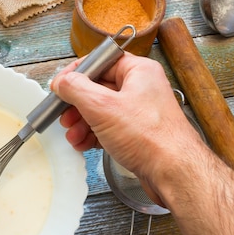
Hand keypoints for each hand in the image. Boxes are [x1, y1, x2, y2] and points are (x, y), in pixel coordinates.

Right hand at [51, 53, 206, 204]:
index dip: (77, 73)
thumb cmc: (150, 138)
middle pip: (98, 88)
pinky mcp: (138, 134)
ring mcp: (140, 112)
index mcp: (138, 71)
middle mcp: (141, 88)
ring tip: (73, 136)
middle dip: (77, 105)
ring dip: (82, 123)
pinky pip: (109, 128)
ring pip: (102, 111)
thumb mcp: (102, 107)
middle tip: (63, 115)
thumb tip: (61, 81)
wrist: (174, 173)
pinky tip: (84, 144)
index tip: (60, 86)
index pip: (101, 61)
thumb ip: (76, 89)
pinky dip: (94, 135)